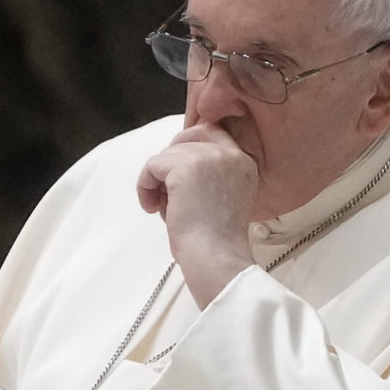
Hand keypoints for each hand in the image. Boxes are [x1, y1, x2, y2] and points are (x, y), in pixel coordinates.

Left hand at [136, 122, 257, 307]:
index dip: (188, 145)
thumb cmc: (217, 241)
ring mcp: (208, 157)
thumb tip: (175, 164)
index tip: (176, 172)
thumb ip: (211, 176)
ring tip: (166, 209)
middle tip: (167, 196)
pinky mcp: (184, 167)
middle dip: (170, 165)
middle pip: (185, 140)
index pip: (212, 132)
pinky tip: (153, 208)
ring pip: (166, 155)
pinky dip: (145, 187)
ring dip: (158, 182)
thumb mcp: (225, 198)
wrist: (216, 257)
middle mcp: (230, 153)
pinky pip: (152, 165)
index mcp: (244, 162)